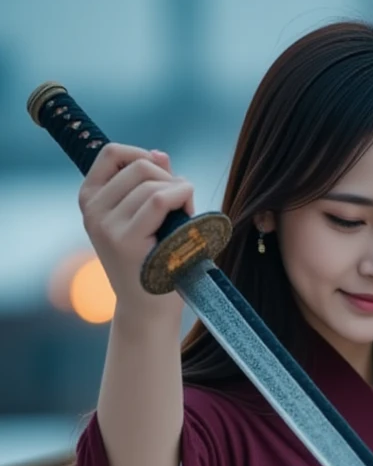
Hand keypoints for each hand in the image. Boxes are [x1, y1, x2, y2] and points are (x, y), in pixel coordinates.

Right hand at [78, 143, 194, 323]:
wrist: (148, 311)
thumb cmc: (151, 263)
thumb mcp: (144, 219)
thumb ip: (149, 184)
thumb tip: (160, 154)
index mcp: (90, 199)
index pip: (111, 154)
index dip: (142, 155)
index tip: (164, 174)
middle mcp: (92, 211)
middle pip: (138, 166)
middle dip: (169, 178)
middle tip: (182, 204)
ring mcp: (106, 226)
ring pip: (150, 183)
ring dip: (179, 191)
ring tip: (185, 217)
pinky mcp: (125, 241)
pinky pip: (157, 201)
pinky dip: (180, 197)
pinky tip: (189, 213)